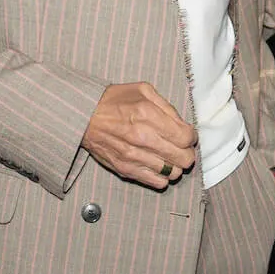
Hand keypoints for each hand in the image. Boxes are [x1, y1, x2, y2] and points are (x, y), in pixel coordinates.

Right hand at [81, 83, 196, 189]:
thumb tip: (183, 125)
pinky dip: (163, 176)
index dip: (191, 137)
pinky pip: (157, 183)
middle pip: (184, 158)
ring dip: (175, 165)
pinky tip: (159, 166)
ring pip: (173, 173)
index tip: (187, 135)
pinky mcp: (126, 169)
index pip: (186, 137)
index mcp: (149, 115)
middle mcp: (142, 138)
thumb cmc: (114, 101)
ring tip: (169, 156)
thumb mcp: (143, 90)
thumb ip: (167, 107)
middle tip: (181, 147)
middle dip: (187, 153)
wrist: (83, 116)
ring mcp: (134, 156)